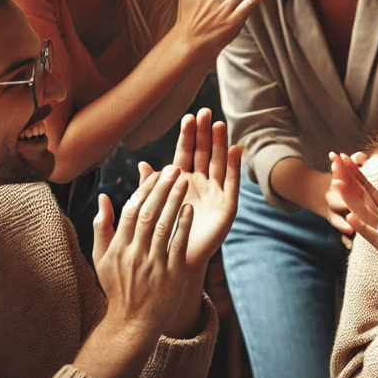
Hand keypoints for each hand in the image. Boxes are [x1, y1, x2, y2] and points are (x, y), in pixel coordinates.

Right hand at [91, 166, 195, 341]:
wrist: (132, 323)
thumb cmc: (118, 287)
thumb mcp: (102, 259)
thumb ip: (102, 227)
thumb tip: (105, 197)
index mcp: (117, 248)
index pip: (130, 211)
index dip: (144, 189)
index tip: (155, 172)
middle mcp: (134, 254)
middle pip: (148, 214)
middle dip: (161, 188)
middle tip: (174, 168)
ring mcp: (153, 264)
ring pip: (164, 226)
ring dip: (174, 201)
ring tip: (184, 180)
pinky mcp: (171, 274)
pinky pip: (178, 244)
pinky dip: (184, 225)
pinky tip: (190, 208)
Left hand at [141, 108, 240, 272]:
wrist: (173, 264)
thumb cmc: (160, 238)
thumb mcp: (151, 209)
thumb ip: (149, 187)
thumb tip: (141, 164)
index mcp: (181, 182)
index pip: (185, 154)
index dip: (187, 136)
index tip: (188, 117)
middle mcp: (201, 185)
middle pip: (204, 153)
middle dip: (205, 133)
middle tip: (206, 112)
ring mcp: (216, 194)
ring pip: (219, 164)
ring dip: (221, 144)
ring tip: (220, 125)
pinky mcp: (227, 207)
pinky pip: (232, 183)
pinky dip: (235, 166)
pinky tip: (236, 150)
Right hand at [331, 153, 377, 290]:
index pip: (369, 189)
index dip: (358, 174)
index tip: (346, 157)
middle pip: (361, 195)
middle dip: (349, 178)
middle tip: (334, 160)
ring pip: (361, 211)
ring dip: (349, 198)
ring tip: (336, 182)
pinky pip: (371, 234)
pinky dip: (360, 226)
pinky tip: (350, 217)